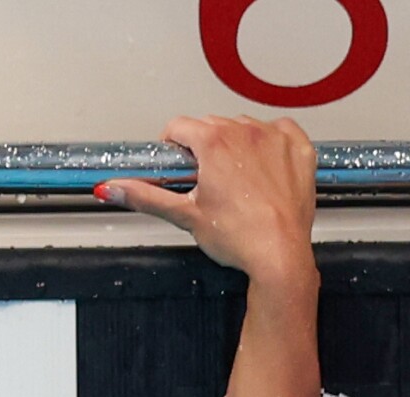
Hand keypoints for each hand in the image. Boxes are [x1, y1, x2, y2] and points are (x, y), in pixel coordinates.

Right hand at [94, 115, 316, 283]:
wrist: (281, 257)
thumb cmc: (240, 239)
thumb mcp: (186, 216)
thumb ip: (146, 196)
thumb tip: (111, 188)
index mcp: (213, 142)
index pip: (179, 126)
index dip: (174, 146)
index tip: (180, 164)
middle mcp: (244, 131)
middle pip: (212, 126)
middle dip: (206, 149)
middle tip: (211, 183)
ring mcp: (274, 139)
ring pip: (245, 128)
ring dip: (239, 146)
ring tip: (241, 183)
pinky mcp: (298, 150)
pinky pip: (281, 132)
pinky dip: (273, 146)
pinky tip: (268, 170)